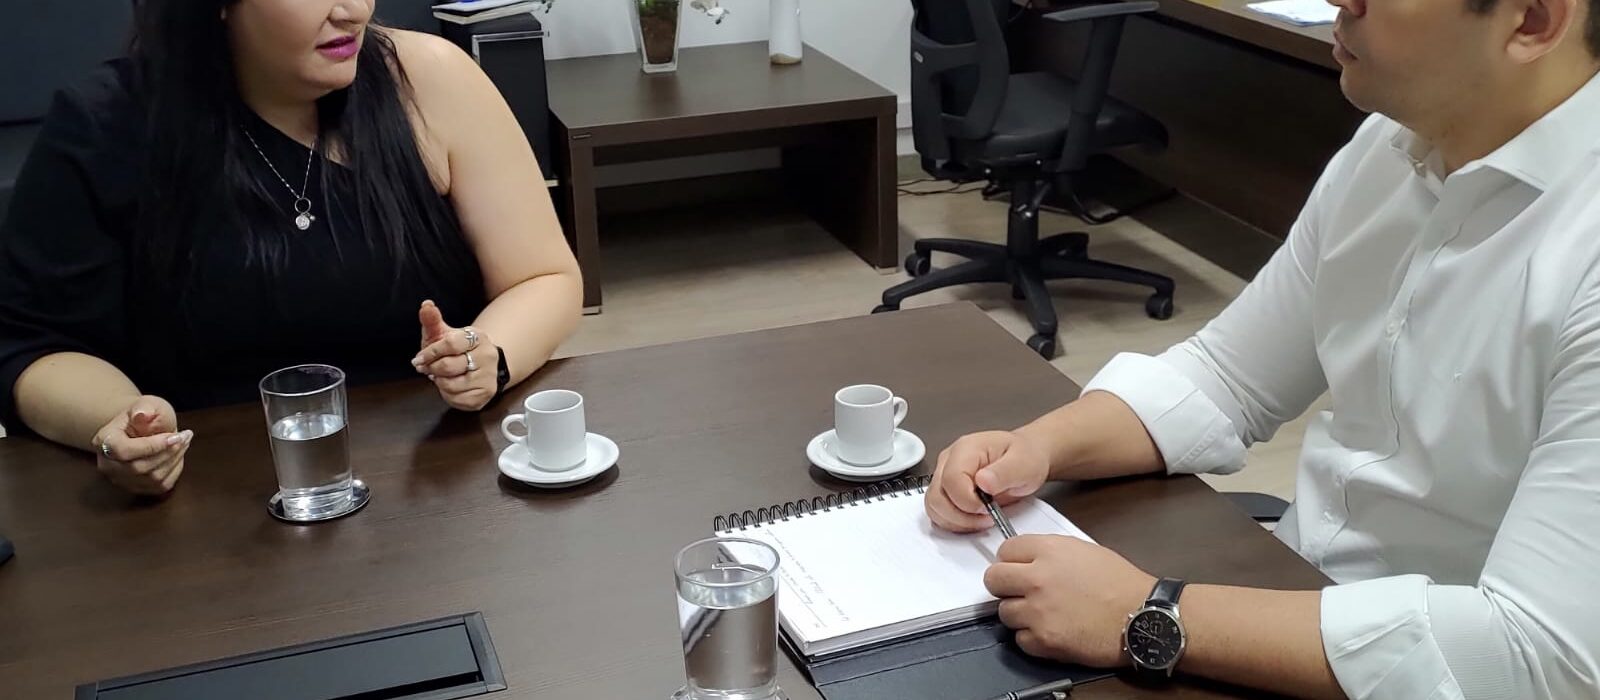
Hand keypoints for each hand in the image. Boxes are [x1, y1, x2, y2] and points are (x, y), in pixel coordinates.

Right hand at [91, 395, 192, 495]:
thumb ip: (144, 408)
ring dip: (174, 460)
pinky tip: (178, 454)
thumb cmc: (144, 415)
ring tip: (184, 441)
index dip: (151, 446)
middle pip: (139, 467)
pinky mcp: (137, 488)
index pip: (123, 450)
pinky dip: (175, 470)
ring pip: (152, 478)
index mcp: (103, 441)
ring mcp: (120, 480)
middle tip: (185, 436)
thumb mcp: (146, 403)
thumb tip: (142, 415)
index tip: (174, 436)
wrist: (140, 428)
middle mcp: (107, 464)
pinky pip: (161, 485)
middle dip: (167, 452)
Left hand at [415, 300, 497, 410]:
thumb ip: (432, 320)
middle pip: (449, 366)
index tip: (419, 358)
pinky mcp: (486, 394)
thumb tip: (426, 305)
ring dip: (440, 382)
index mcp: (478, 337)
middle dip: (432, 369)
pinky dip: (448, 395)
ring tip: (441, 376)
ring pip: (452, 385)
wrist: (481, 364)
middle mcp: (488, 356)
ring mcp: (489, 376)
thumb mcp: (443, 334)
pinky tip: (451, 386)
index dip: (430, 353)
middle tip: (427, 368)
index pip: (450, 344)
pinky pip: (458, 399)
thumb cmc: (457, 349)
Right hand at [925, 430, 1051, 531]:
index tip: (988, 509)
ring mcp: (944, 475)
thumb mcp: (1024, 463)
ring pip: (933, 506)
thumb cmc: (1024, 457)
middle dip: (960, 516)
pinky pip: (938, 511)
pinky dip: (953, 522)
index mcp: (966, 449)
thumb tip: (983, 481)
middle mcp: (949, 461)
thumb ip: (1004, 472)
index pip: (951, 479)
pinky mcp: (945, 489)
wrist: (1025, 457)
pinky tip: (972, 520)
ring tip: (981, 520)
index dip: (967, 501)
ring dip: (955, 521)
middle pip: (936, 496)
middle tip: (986, 518)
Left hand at [985, 535, 1156, 667]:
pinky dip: (1031, 637)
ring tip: (1043, 613)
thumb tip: (1028, 560)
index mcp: (1049, 551)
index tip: (1017, 568)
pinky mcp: (1043, 640)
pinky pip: (1020, 639)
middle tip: (1019, 591)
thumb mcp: (1083, 551)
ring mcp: (1038, 611)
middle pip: (993, 580)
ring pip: (1004, 612)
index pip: (1005, 550)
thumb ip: (1050, 553)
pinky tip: (1051, 630)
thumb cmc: (1120, 583)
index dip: (1010, 560)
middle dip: (1004, 585)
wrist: (1142, 615)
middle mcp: (1037, 578)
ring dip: (1019, 613)